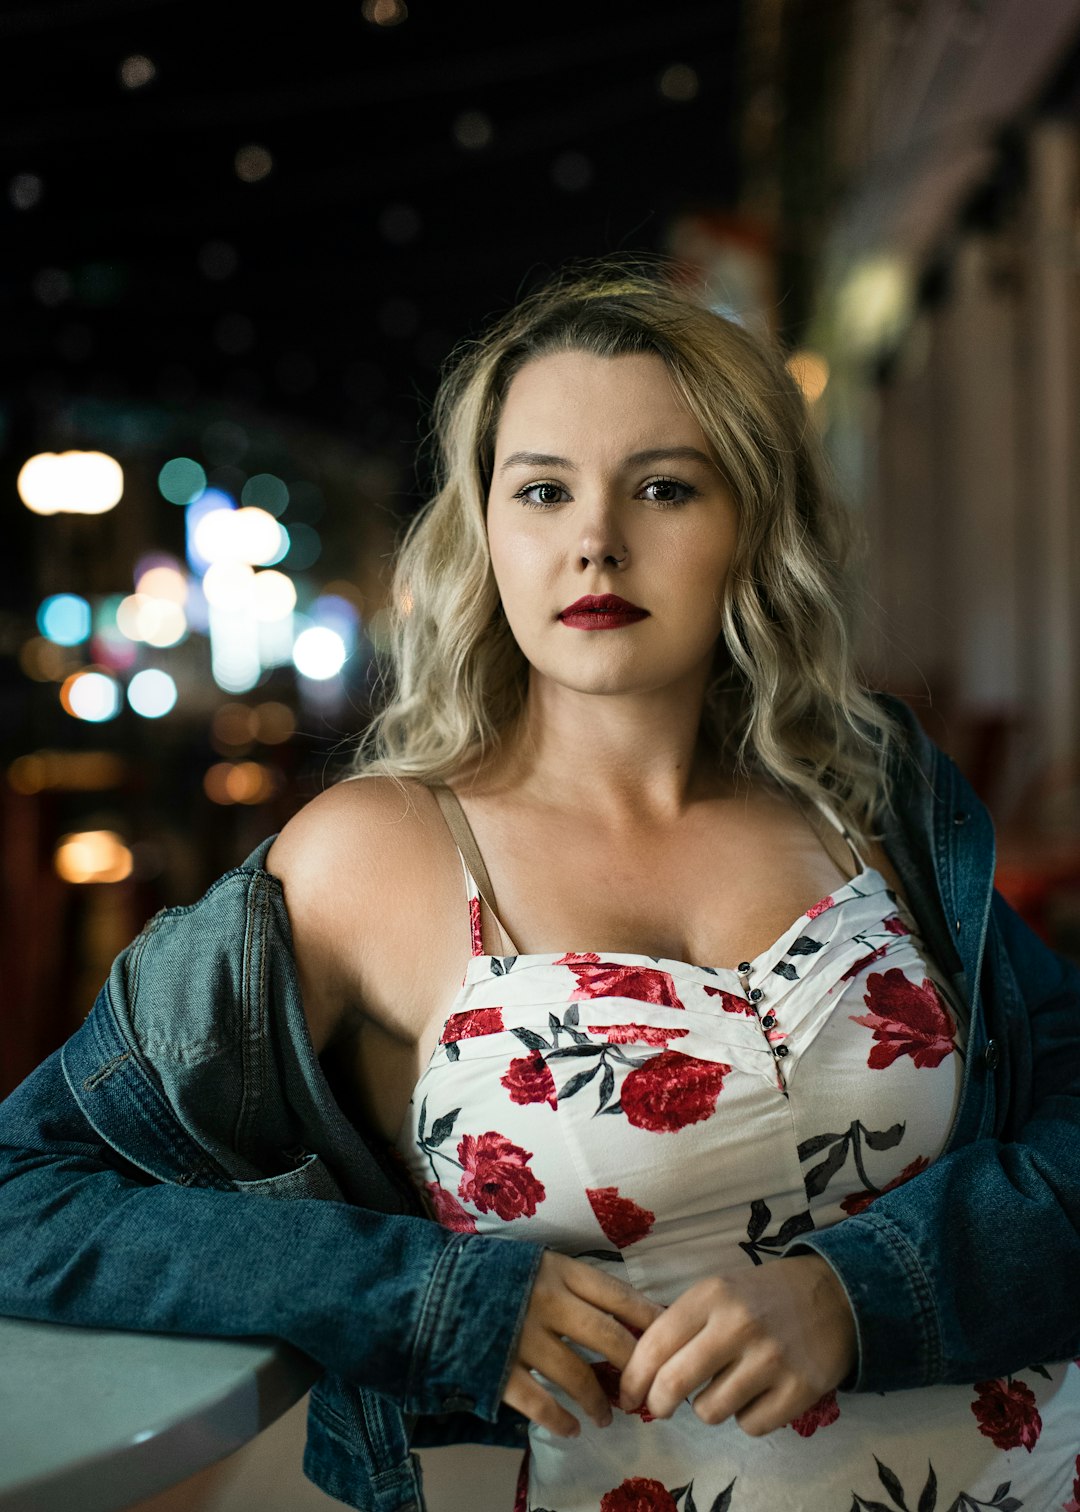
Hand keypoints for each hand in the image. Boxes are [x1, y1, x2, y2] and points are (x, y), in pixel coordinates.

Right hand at [502, 1250, 664, 1438]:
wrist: (425, 1288)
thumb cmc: (487, 1274)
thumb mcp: (533, 1264)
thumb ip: (569, 1283)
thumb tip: (618, 1311)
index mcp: (557, 1270)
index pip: (616, 1294)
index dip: (647, 1318)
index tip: (669, 1338)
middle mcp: (546, 1300)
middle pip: (607, 1337)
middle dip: (633, 1366)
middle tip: (643, 1387)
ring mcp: (522, 1336)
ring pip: (578, 1375)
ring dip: (598, 1401)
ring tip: (607, 1417)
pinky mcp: (498, 1369)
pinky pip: (540, 1403)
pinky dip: (560, 1420)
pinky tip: (571, 1428)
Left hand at [618, 1255, 855, 1435]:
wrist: (835, 1295)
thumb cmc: (764, 1296)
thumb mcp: (719, 1290)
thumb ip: (682, 1323)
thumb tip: (638, 1369)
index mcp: (712, 1295)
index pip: (656, 1344)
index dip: (633, 1377)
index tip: (628, 1394)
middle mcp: (739, 1324)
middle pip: (674, 1383)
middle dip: (657, 1404)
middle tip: (658, 1408)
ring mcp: (771, 1359)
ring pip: (709, 1411)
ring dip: (708, 1408)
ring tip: (725, 1387)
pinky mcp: (800, 1389)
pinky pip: (750, 1425)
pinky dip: (748, 1417)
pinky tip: (757, 1395)